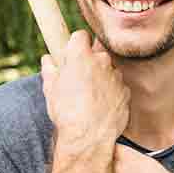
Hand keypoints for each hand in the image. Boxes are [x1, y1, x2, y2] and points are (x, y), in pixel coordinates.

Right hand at [41, 31, 129, 149]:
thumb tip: (48, 60)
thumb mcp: (50, 89)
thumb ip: (50, 70)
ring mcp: (115, 75)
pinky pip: (117, 86)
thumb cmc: (66, 112)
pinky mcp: (126, 91)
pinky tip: (100, 106)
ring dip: (101, 77)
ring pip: (108, 70)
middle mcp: (101, 60)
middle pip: (96, 52)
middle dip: (89, 62)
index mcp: (80, 55)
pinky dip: (111, 92)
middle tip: (78, 79)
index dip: (75, 44)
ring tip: (89, 97)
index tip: (71, 54)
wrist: (88, 137)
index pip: (80, 35)